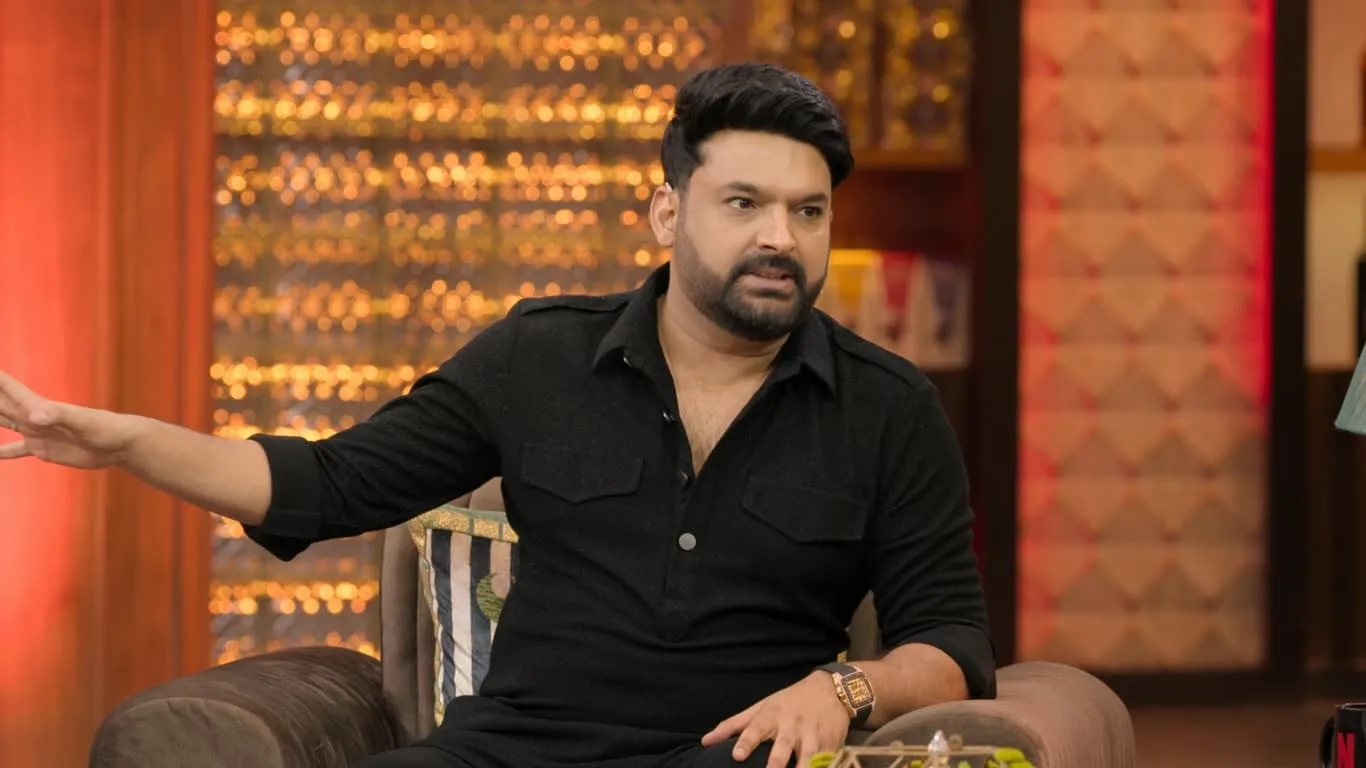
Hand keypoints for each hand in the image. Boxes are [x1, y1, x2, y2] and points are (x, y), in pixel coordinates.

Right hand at [0, 370, 138, 468]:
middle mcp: (33, 417)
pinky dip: (3, 451)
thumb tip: (35, 416)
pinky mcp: (44, 449)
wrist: (120, 444)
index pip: (8, 387)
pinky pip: (17, 449)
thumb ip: (58, 416)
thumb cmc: (106, 428)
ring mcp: (37, 432)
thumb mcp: (81, 422)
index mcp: (39, 406)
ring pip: (4, 422)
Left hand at [701, 671, 849, 767]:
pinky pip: (827, 761)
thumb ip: (733, 725)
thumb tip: (705, 741)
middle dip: (776, 761)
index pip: (756, 729)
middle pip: (783, 746)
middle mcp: (792, 726)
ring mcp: (813, 736)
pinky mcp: (831, 745)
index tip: (737, 755)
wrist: (830, 690)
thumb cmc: (788, 702)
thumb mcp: (760, 707)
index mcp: (772, 716)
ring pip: (808, 757)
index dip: (746, 742)